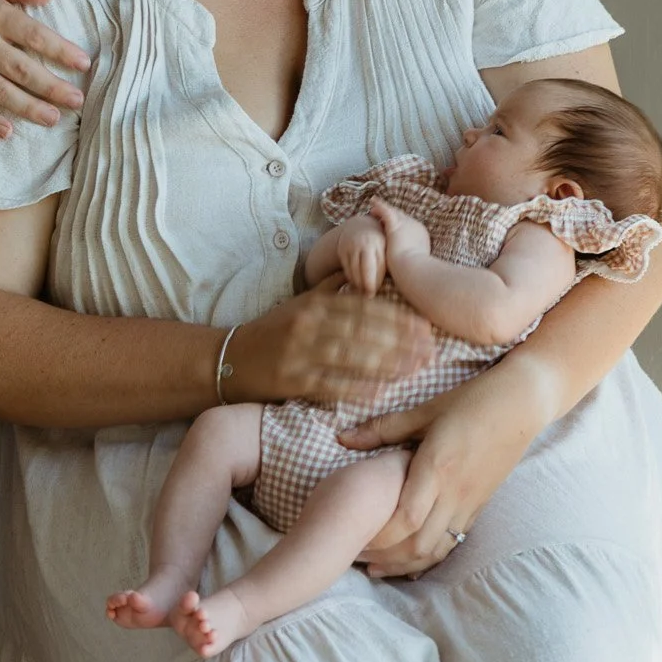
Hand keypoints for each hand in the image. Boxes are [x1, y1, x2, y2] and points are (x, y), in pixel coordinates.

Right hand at [228, 276, 433, 406]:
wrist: (230, 359)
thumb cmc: (274, 330)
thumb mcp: (301, 302)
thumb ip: (333, 287)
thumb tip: (365, 270)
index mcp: (315, 303)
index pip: (362, 306)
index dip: (396, 315)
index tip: (425, 324)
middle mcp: (308, 324)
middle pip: (361, 330)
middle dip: (399, 340)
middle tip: (430, 350)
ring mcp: (299, 353)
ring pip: (349, 356)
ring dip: (385, 364)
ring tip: (415, 370)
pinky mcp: (291, 381)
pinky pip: (329, 385)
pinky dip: (355, 389)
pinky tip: (380, 392)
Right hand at [337, 221, 387, 296]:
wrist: (359, 227)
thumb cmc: (379, 242)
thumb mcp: (386, 247)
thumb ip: (391, 262)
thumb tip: (403, 283)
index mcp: (379, 243)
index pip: (380, 265)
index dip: (379, 280)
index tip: (378, 292)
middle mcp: (365, 243)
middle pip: (366, 267)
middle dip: (368, 284)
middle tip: (370, 296)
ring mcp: (352, 246)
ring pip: (354, 269)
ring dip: (358, 283)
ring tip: (363, 293)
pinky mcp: (342, 250)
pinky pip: (346, 268)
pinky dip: (351, 278)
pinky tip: (357, 285)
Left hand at [341, 350, 559, 576]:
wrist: (519, 405)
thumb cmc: (470, 402)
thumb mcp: (425, 410)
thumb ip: (383, 429)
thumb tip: (341, 438)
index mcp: (436, 467)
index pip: (405, 518)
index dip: (379, 535)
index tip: (354, 536)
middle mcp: (454, 492)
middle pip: (418, 543)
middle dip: (386, 556)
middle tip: (357, 555)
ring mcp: (469, 503)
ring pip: (437, 549)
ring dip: (406, 563)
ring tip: (377, 567)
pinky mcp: (480, 507)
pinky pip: (453, 542)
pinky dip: (430, 555)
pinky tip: (410, 560)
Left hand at [368, 198, 430, 267]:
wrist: (414, 270)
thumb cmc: (414, 274)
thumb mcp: (415, 265)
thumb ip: (411, 260)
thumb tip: (408, 266)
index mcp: (421, 237)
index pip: (409, 227)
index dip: (400, 226)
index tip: (391, 228)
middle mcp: (416, 227)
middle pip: (403, 218)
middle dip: (393, 216)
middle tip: (381, 216)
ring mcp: (407, 224)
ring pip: (394, 213)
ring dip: (384, 210)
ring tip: (373, 209)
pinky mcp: (396, 225)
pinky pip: (386, 211)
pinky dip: (379, 205)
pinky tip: (372, 202)